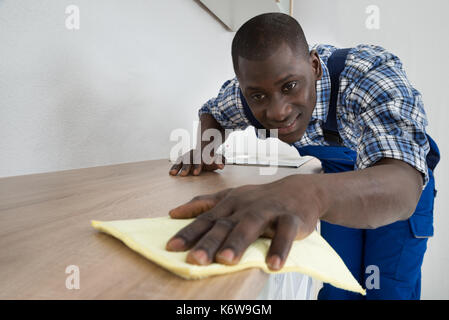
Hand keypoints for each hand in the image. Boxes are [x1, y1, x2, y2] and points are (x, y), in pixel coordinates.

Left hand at [165, 175, 321, 269]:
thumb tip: (173, 212)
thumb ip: (203, 204)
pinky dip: (280, 248)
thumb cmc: (259, 198)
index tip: (172, 247)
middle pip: (225, 224)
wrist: (299, 189)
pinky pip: (285, 232)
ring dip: (238, 242)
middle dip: (209, 242)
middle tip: (195, 259)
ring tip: (226, 260)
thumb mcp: (230, 197)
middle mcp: (245, 207)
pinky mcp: (291, 218)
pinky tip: (272, 265)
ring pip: (251, 225)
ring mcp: (268, 211)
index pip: (205, 219)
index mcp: (229, 204)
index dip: (189, 233)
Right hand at [169, 149, 225, 176]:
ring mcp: (188, 155)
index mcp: (203, 153)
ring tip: (173, 173)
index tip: (195, 173)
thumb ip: (220, 161)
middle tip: (184, 174)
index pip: (200, 159)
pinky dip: (174, 166)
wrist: (206, 149)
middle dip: (186, 166)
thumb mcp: (218, 159)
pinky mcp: (182, 159)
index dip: (197, 166)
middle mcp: (194, 153)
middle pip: (189, 159)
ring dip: (177, 166)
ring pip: (182, 159)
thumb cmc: (212, 159)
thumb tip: (222, 165)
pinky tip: (171, 173)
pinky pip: (178, 162)